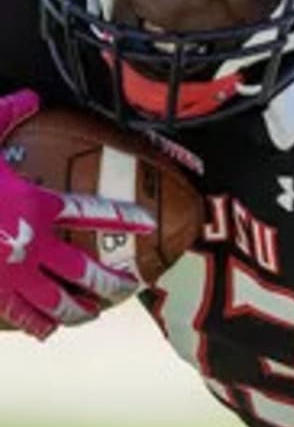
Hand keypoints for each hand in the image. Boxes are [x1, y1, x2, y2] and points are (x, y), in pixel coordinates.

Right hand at [0, 90, 154, 339]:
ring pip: (58, 301)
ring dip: (79, 311)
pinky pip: (19, 314)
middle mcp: (32, 244)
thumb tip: (30, 95)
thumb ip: (5, 116)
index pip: (93, 212)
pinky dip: (36, 324)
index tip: (147, 221)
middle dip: (111, 283)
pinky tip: (47, 331)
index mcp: (35, 205)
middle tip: (128, 288)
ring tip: (91, 314)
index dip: (123, 217)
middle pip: (85, 272)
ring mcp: (10, 272)